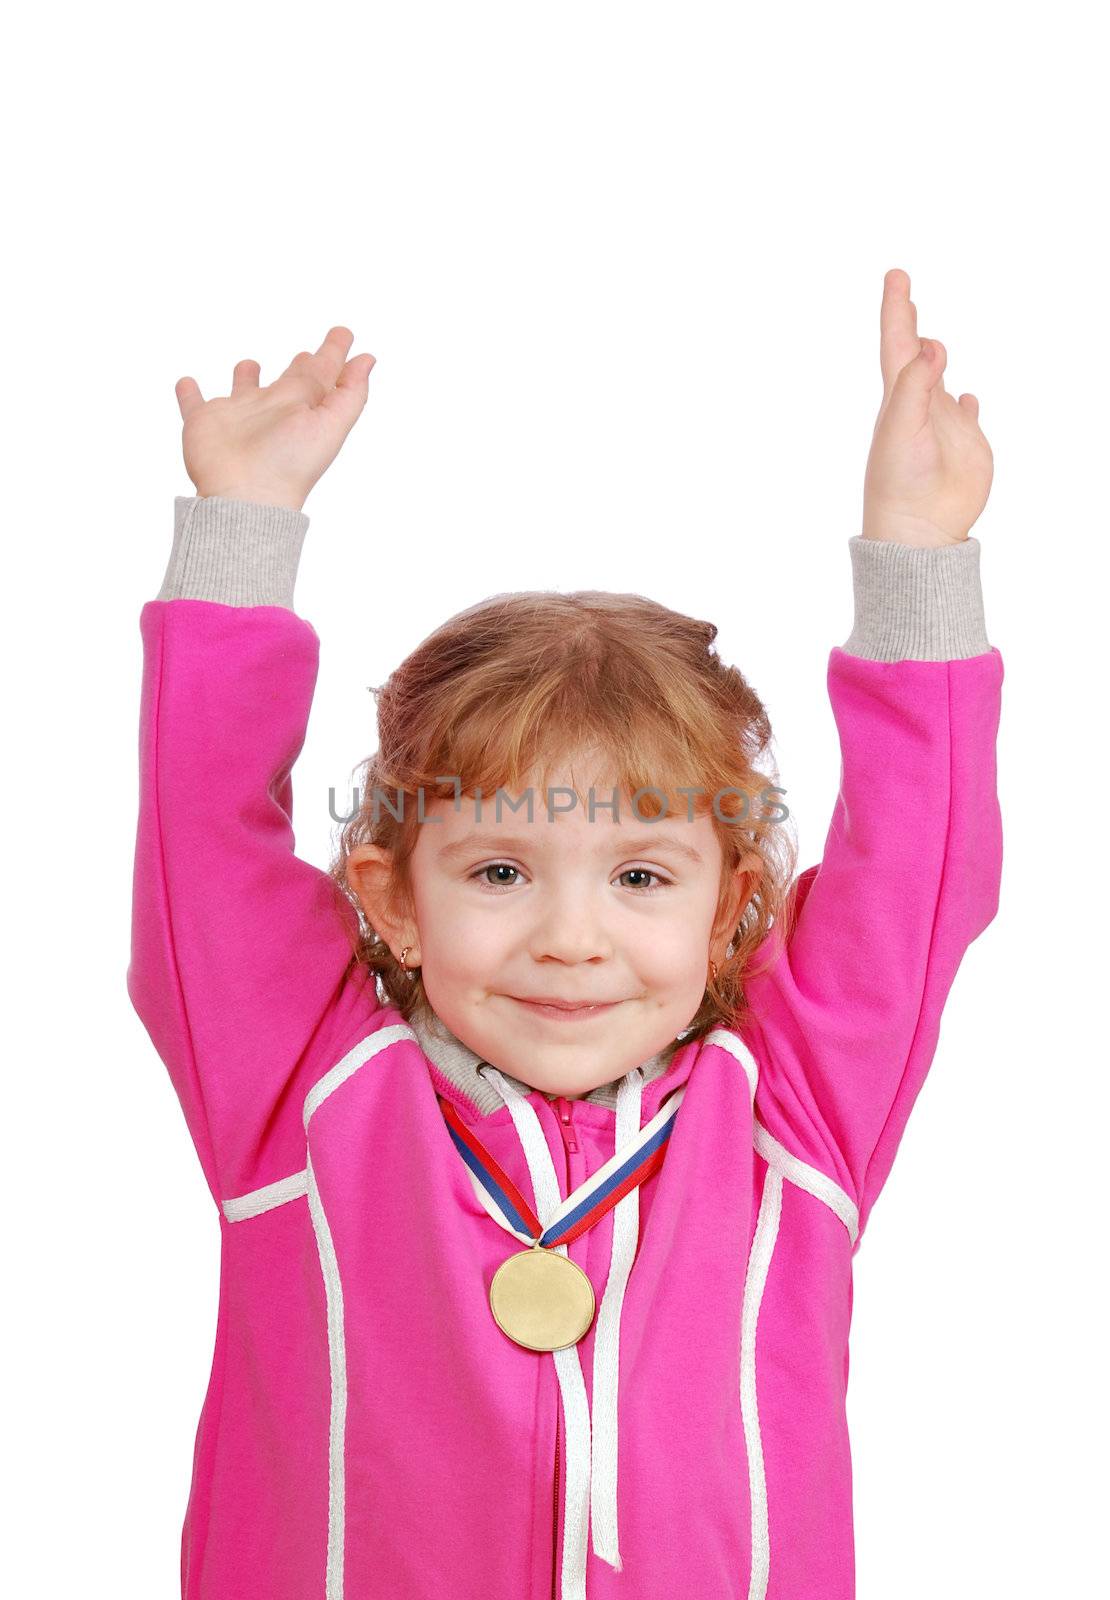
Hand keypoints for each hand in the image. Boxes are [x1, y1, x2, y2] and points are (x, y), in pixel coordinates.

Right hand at [174, 327, 376, 511]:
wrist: (245, 495)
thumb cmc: (290, 464)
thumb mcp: (330, 425)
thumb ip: (349, 393)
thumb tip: (368, 360)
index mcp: (302, 407)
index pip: (322, 374)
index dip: (334, 354)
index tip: (344, 334)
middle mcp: (272, 409)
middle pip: (288, 382)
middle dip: (299, 366)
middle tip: (306, 354)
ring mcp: (237, 416)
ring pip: (242, 390)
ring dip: (245, 376)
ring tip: (249, 364)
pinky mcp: (204, 423)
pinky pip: (194, 404)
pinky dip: (188, 394)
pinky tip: (186, 384)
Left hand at [861, 269, 992, 546]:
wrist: (918, 528)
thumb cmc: (900, 481)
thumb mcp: (901, 428)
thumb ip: (914, 387)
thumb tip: (927, 350)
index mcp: (897, 399)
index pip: (896, 344)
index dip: (896, 310)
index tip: (895, 277)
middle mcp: (918, 406)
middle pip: (913, 356)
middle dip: (908, 324)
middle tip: (902, 289)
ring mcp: (942, 425)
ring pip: (938, 383)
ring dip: (934, 361)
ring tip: (932, 343)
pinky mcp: (965, 445)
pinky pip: (964, 416)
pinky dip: (965, 404)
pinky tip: (966, 398)